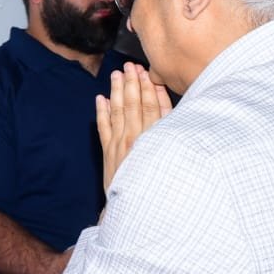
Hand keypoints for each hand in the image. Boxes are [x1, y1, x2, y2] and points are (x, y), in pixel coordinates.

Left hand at [97, 62, 171, 189]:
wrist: (140, 207)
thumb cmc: (161, 182)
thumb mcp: (172, 153)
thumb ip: (169, 127)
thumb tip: (167, 104)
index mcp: (153, 138)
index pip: (149, 105)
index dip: (146, 86)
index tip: (144, 71)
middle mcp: (135, 138)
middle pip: (132, 104)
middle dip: (131, 83)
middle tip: (129, 66)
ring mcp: (119, 145)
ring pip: (117, 112)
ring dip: (116, 92)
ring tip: (115, 76)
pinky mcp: (108, 153)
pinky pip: (103, 128)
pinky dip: (101, 113)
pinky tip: (100, 99)